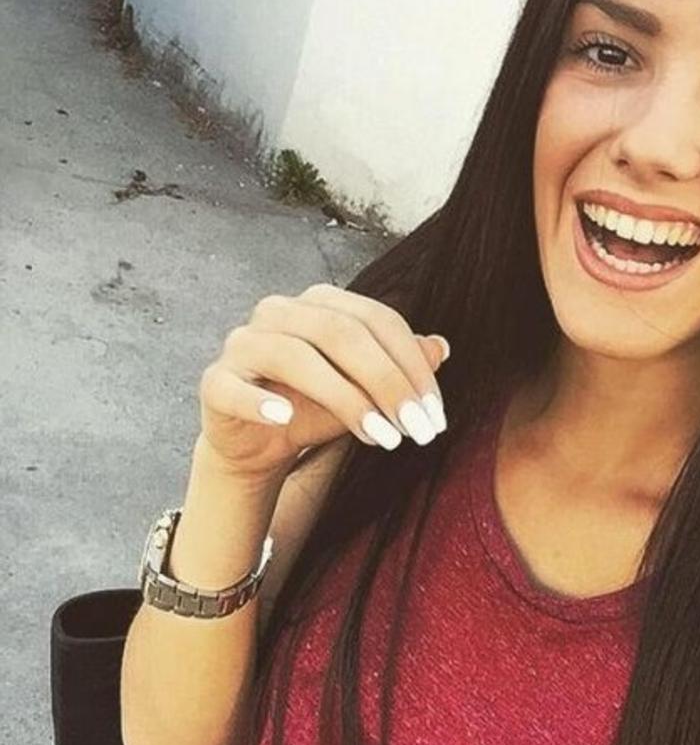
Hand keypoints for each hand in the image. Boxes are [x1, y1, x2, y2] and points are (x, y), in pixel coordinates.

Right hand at [197, 283, 449, 479]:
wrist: (261, 442)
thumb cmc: (316, 408)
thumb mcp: (366, 390)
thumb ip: (400, 366)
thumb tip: (440, 347)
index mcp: (324, 302)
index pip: (378, 321)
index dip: (412, 367)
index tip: (435, 416)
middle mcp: (281, 310)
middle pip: (342, 334)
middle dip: (387, 384)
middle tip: (416, 430)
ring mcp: (244, 342)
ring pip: (295, 356)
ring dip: (345, 400)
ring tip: (381, 439)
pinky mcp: (215, 380)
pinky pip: (232, 385)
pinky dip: (258, 401)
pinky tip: (285, 419)